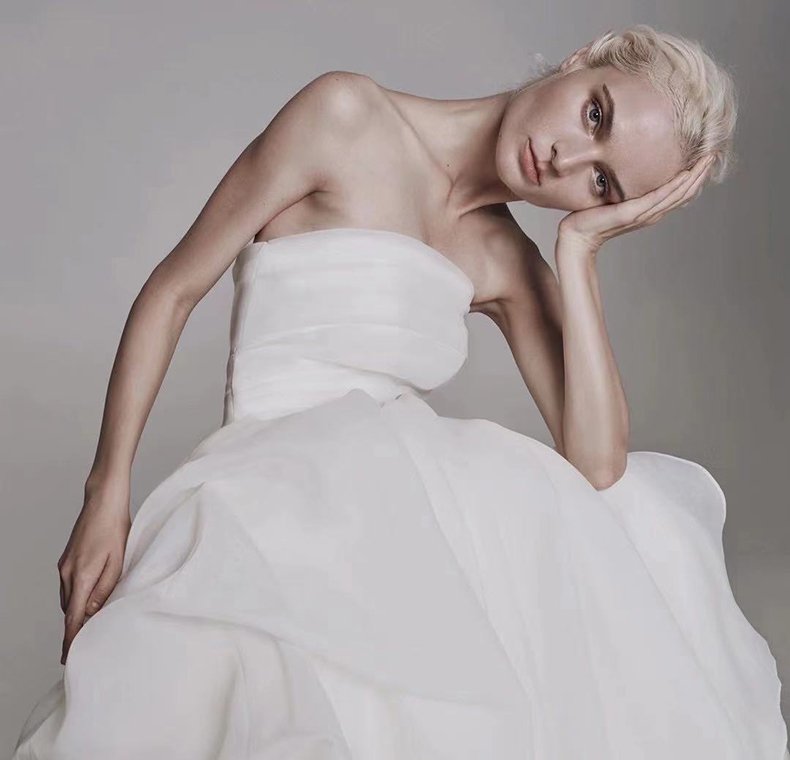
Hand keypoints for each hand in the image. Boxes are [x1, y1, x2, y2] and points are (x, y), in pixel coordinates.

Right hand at [57, 479, 130, 663]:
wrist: (103, 501)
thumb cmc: (116, 528)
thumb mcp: (118, 561)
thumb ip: (106, 589)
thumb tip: (92, 611)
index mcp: (81, 577)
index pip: (72, 617)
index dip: (70, 638)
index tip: (67, 656)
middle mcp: (67, 574)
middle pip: (68, 610)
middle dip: (74, 627)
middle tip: (85, 644)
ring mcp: (64, 566)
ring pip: (68, 598)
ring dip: (76, 611)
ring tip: (90, 623)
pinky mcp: (67, 559)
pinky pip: (69, 586)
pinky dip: (76, 596)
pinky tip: (88, 598)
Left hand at [557, 154, 715, 250]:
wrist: (576, 236)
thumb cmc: (591, 218)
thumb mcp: (615, 200)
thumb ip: (628, 191)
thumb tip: (628, 173)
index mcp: (650, 210)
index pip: (680, 192)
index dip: (695, 177)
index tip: (707, 158)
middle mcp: (651, 213)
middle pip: (684, 192)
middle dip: (701, 173)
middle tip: (716, 153)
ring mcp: (643, 214)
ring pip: (677, 193)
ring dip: (694, 176)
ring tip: (708, 159)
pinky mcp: (632, 213)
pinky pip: (658, 197)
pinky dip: (673, 186)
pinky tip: (685, 174)